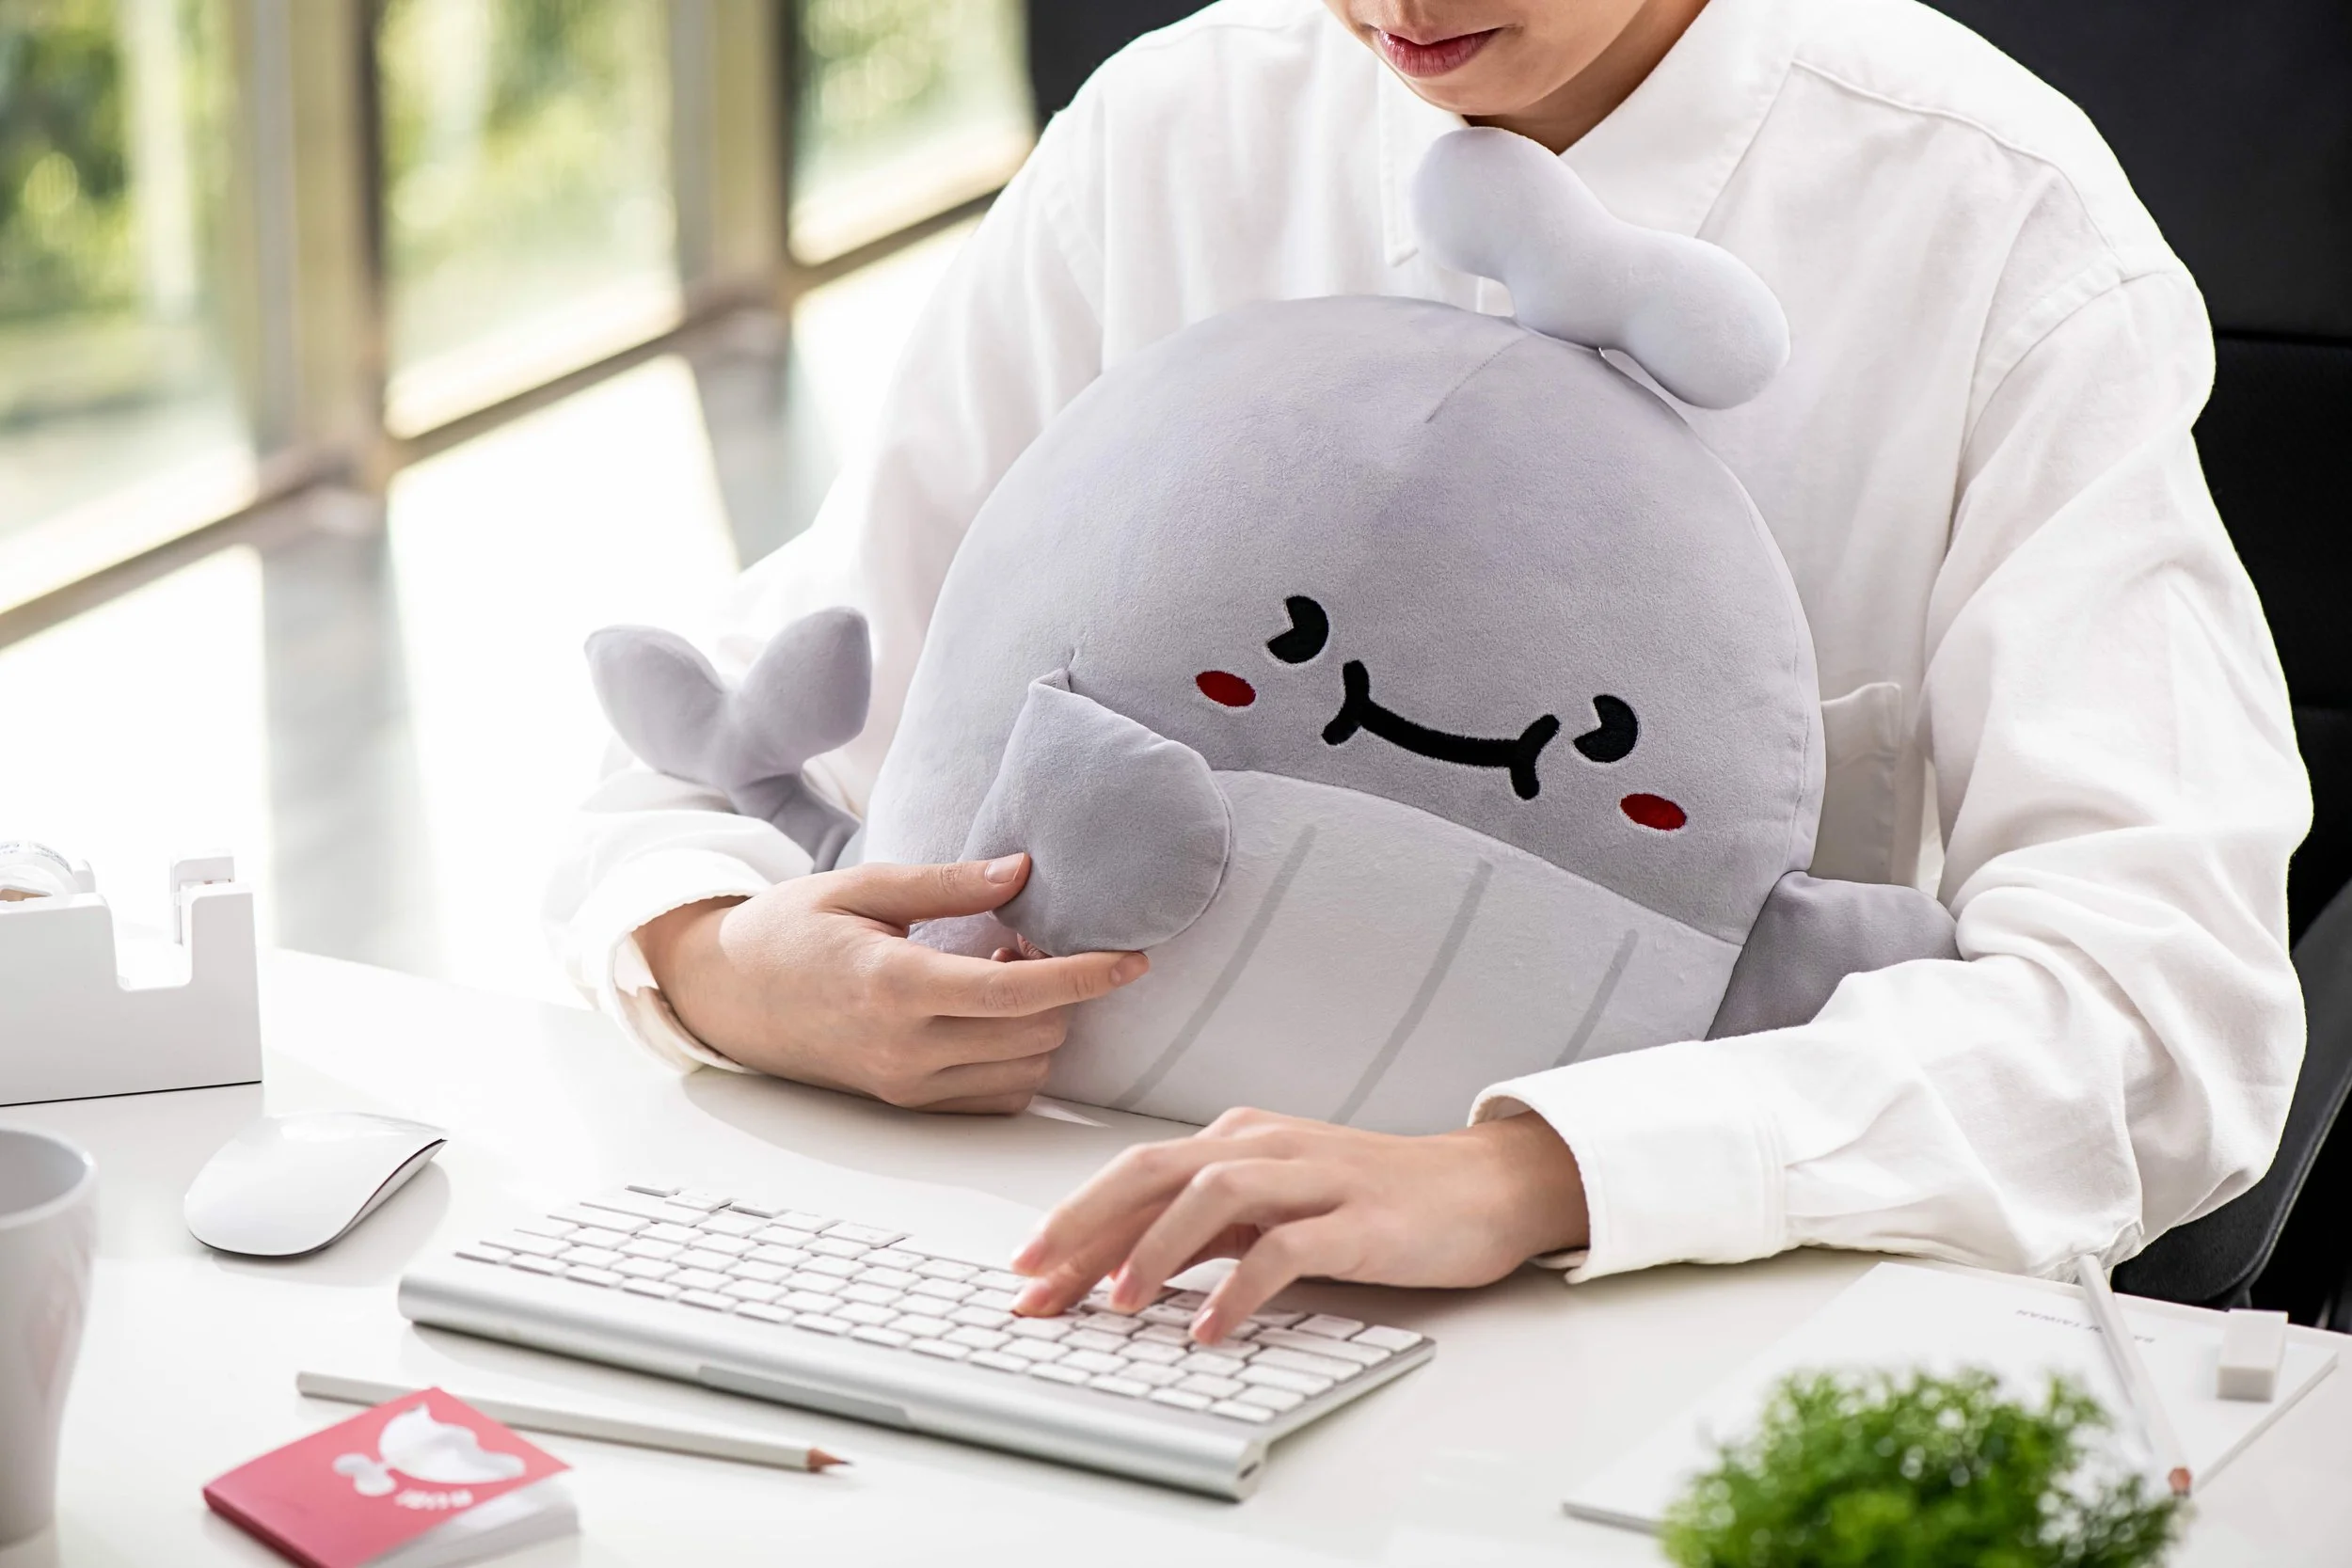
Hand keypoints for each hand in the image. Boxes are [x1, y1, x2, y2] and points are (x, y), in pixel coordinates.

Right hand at [636, 854, 1145, 1113]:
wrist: (727, 995)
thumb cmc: (790, 930)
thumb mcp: (863, 886)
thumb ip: (948, 884)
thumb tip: (1023, 871)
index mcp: (893, 986)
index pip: (1015, 993)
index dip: (1084, 976)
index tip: (1133, 958)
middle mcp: (904, 1049)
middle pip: (1034, 1036)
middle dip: (1061, 991)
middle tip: (1031, 941)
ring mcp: (906, 1086)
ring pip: (1025, 1072)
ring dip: (1041, 1026)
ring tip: (1001, 973)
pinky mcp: (907, 1105)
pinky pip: (995, 1097)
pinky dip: (1016, 1059)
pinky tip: (988, 1014)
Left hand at [1008, 1107, 1589, 1341]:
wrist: (1481, 1187)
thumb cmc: (1372, 1198)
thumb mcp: (1276, 1204)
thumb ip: (1207, 1227)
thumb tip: (1123, 1264)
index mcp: (1238, 1139)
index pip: (1135, 1173)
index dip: (1072, 1220)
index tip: (1024, 1270)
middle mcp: (1266, 1146)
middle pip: (1154, 1170)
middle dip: (1085, 1224)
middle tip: (1036, 1278)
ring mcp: (1313, 1178)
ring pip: (1213, 1193)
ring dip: (1157, 1248)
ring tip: (1119, 1303)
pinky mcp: (1357, 1219)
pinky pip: (1286, 1248)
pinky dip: (1241, 1288)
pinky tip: (1211, 1327)